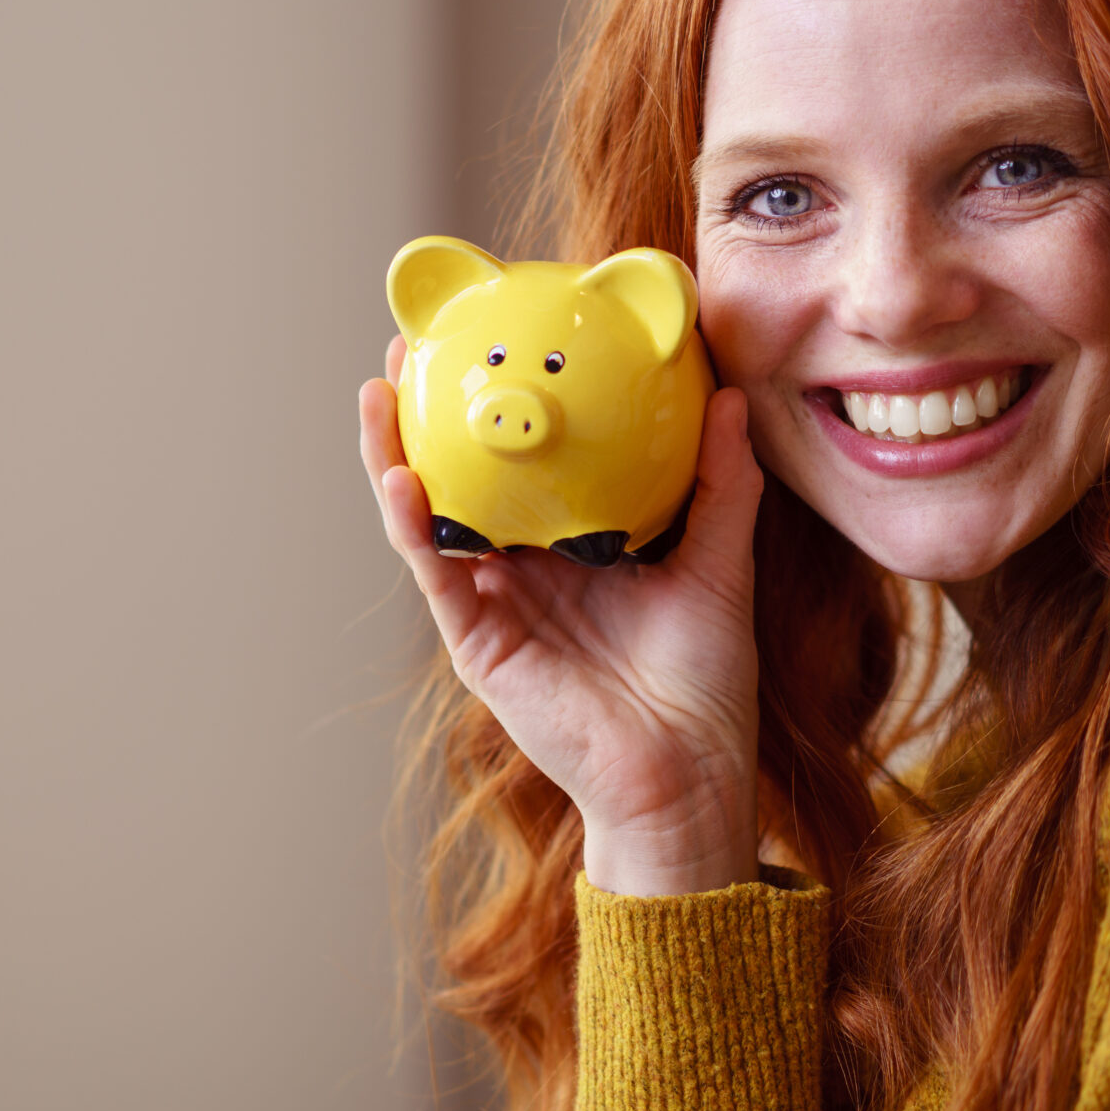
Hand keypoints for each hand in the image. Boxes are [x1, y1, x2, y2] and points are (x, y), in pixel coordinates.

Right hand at [361, 334, 765, 895]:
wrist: (687, 773)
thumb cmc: (704, 683)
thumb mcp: (719, 563)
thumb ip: (721, 484)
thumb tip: (730, 398)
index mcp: (572, 545)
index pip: (523, 464)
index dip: (499, 408)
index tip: (489, 337)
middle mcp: (522, 567)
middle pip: (460, 477)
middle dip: (427, 414)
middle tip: (414, 348)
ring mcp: (492, 601)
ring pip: (428, 515)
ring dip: (394, 453)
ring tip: (380, 393)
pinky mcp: (476, 639)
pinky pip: (434, 571)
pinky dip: (411, 524)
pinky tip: (401, 478)